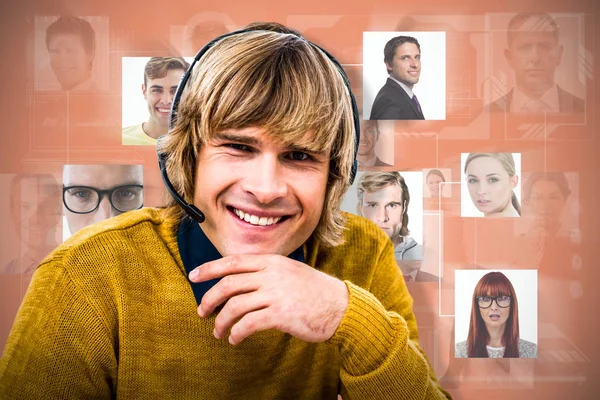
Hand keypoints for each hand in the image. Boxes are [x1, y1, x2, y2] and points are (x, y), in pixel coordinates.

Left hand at [188, 254, 348, 344]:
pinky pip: (248, 324)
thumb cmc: (314, 291)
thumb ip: (267, 271)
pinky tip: (235, 339)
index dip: (210, 268)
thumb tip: (239, 281)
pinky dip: (236, 333)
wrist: (340, 306)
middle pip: (229, 284)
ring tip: (218, 332)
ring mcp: (276, 293)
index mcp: (272, 261)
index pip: (233, 261)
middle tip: (202, 312)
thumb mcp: (290, 271)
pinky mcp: (280, 314)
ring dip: (221, 322)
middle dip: (209, 299)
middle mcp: (272, 274)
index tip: (194, 276)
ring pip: (235, 306)